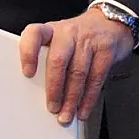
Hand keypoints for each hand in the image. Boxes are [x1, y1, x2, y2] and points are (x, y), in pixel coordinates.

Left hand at [19, 6, 134, 124]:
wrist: (110, 23)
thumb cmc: (79, 37)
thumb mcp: (59, 39)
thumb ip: (47, 58)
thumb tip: (36, 91)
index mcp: (51, 30)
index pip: (34, 34)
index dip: (29, 52)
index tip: (27, 73)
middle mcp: (68, 32)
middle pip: (58, 59)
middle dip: (54, 88)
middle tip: (52, 107)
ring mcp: (88, 40)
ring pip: (78, 72)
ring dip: (71, 99)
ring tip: (66, 114)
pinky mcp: (106, 50)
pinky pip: (96, 78)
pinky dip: (88, 98)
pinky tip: (82, 109)